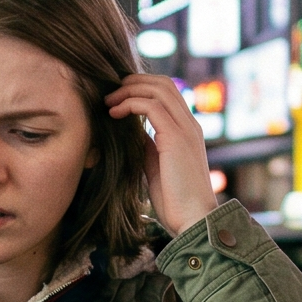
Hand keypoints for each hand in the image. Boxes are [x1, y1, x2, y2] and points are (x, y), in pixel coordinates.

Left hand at [107, 72, 217, 233]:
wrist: (193, 220)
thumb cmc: (174, 200)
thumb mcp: (156, 165)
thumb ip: (148, 145)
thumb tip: (132, 131)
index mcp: (187, 130)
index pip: (167, 92)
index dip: (141, 87)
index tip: (117, 98)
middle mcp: (190, 125)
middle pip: (163, 83)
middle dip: (133, 82)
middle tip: (110, 94)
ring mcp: (185, 129)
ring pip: (158, 88)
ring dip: (129, 90)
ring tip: (109, 102)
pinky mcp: (176, 138)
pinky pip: (151, 106)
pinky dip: (129, 103)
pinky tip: (115, 114)